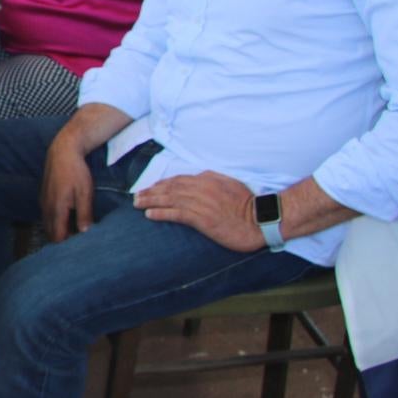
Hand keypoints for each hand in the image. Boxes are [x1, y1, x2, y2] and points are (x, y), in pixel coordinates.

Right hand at [39, 132, 95, 242]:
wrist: (62, 152)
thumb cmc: (76, 172)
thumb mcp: (85, 193)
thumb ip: (84, 214)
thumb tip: (85, 233)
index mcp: (57, 209)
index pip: (58, 236)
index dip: (67, 244)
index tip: (79, 247)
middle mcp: (47, 208)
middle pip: (51, 233)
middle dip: (62, 240)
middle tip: (78, 242)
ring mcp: (43, 202)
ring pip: (48, 224)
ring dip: (58, 230)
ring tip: (73, 232)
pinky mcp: (43, 197)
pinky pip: (47, 215)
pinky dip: (55, 221)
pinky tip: (67, 218)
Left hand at [134, 171, 263, 251]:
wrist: (260, 220)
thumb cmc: (247, 204)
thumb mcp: (229, 184)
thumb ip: (212, 180)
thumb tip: (199, 177)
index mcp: (208, 179)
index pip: (179, 179)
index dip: (162, 184)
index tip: (151, 188)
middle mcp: (201, 188)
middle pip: (170, 188)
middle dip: (151, 191)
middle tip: (137, 195)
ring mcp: (200, 203)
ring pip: (169, 199)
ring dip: (150, 201)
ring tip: (137, 203)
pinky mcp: (201, 218)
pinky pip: (176, 214)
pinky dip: (161, 213)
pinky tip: (149, 214)